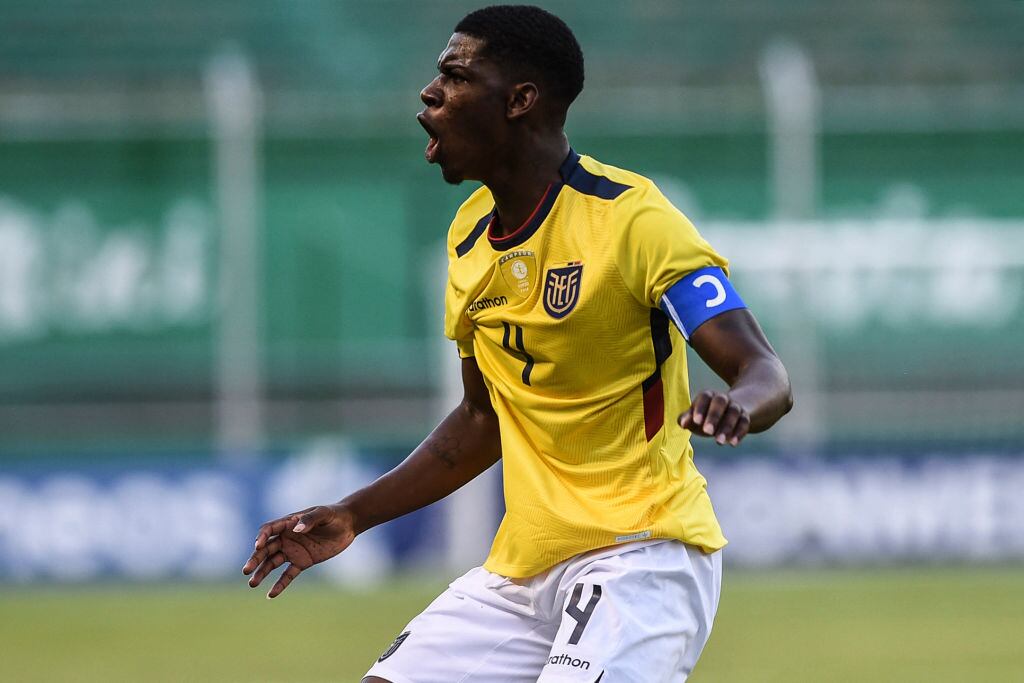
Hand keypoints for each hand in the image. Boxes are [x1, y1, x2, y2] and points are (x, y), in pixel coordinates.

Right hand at [242, 504, 356, 597]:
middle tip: (246, 570)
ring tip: (252, 584)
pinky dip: (280, 584)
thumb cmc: (334, 515)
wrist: (347, 525)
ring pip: (272, 562)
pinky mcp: (302, 562)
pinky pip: (288, 575)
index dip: (261, 537)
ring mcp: (293, 551)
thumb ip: (310, 519)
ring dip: (262, 572)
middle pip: (266, 549)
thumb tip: (297, 529)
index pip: (269, 530)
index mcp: (288, 523)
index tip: (258, 546)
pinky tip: (271, 595)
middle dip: (255, 559)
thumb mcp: (323, 513)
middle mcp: (287, 538)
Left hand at [679, 389, 750, 446]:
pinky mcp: (745, 417)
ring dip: (727, 427)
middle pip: (720, 402)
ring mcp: (735, 407)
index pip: (705, 397)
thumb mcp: (695, 417)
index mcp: (708, 395)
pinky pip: (744, 423)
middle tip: (707, 432)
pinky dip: (739, 433)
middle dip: (714, 416)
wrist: (728, 412)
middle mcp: (723, 398)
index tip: (696, 421)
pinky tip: (733, 444)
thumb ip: (686, 419)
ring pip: (734, 413)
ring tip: (719, 442)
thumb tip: (683, 423)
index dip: (700, 408)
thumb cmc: (704, 416)